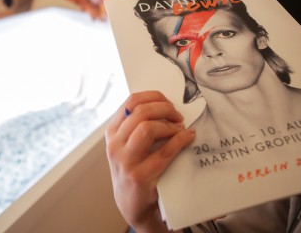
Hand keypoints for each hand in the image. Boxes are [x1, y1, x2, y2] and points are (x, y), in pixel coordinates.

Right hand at [105, 91, 194, 232]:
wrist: (131, 203)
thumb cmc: (134, 167)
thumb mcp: (127, 144)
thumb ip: (138, 125)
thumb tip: (165, 104)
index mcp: (112, 131)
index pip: (131, 101)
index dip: (154, 97)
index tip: (168, 102)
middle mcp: (115, 144)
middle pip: (140, 112)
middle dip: (165, 109)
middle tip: (178, 115)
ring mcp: (125, 160)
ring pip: (147, 128)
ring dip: (169, 125)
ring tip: (180, 128)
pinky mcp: (139, 176)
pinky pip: (164, 152)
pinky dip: (180, 141)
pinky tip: (188, 138)